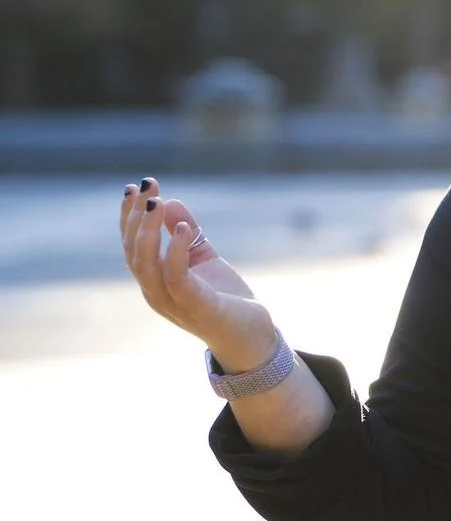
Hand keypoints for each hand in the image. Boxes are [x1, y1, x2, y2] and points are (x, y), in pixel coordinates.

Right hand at [119, 177, 276, 370]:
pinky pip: (176, 278)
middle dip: (135, 217)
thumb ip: (187, 232)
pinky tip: (181, 228)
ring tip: (157, 202)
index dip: (129, 216)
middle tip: (146, 186)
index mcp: (154, 280)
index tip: (134, 185)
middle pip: (133, 252)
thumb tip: (172, 200)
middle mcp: (155, 292)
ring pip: (146, 265)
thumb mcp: (203, 257)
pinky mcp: (197, 306)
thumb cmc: (224, 297)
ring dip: (147, 231)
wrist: (252, 335)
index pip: (132, 245)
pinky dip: (174, 252)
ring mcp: (173, 302)